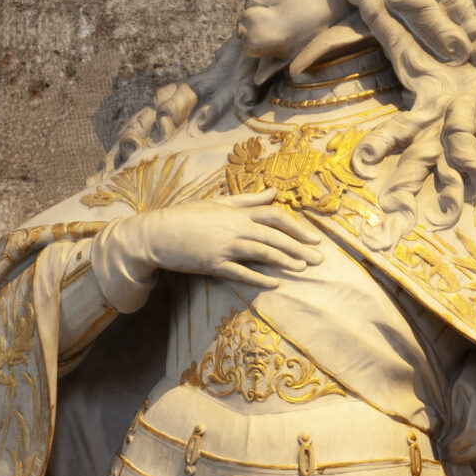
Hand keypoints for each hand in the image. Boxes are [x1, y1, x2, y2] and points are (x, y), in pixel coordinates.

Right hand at [109, 191, 321, 287]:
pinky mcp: (213, 263)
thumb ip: (246, 199)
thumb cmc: (186, 216)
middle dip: (299, 247)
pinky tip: (275, 283)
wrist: (156, 233)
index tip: (313, 238)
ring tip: (303, 268)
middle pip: (274, 235)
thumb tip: (272, 192)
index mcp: (236, 211)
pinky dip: (259, 277)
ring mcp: (224, 245)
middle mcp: (234, 227)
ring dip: (284, 260)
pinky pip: (240, 272)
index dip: (296, 227)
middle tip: (319, 258)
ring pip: (262, 252)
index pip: (274, 215)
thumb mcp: (217, 202)